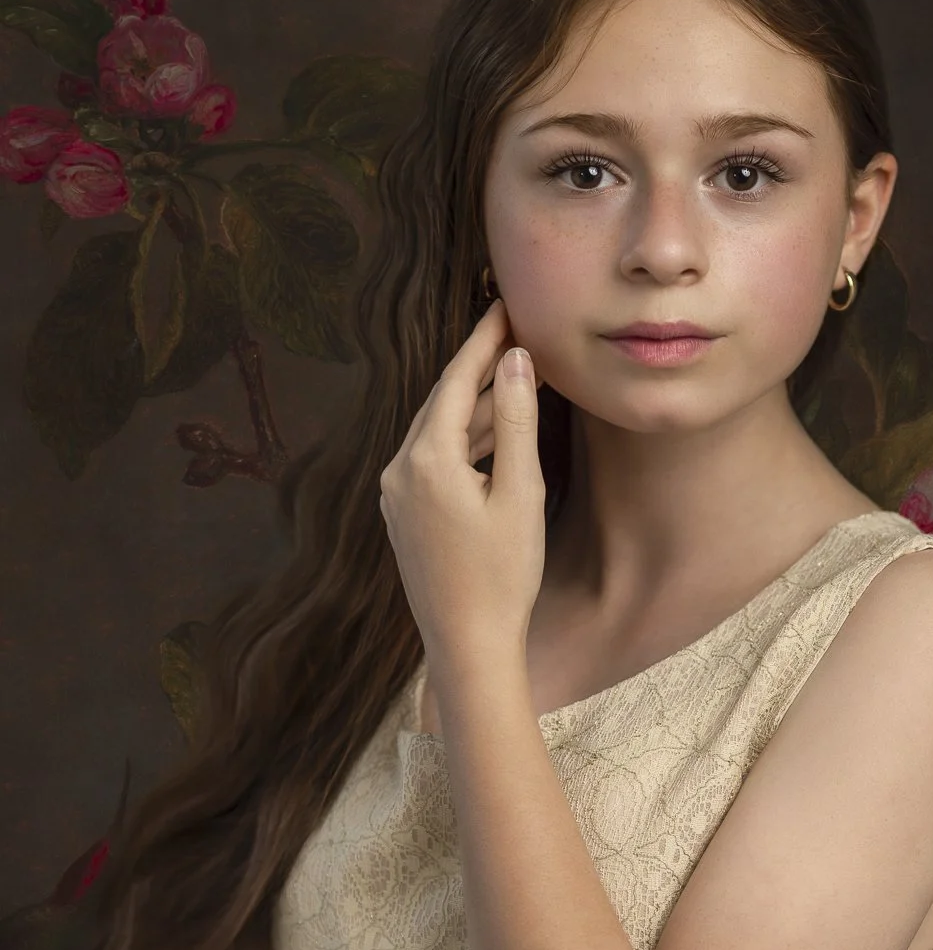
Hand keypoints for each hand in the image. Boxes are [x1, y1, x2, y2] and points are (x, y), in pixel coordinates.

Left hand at [378, 298, 546, 658]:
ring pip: (436, 432)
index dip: (484, 340)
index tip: (507, 306)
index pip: (456, 380)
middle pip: (442, 402)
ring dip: (473, 408)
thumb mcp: (520, 492)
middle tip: (515, 334)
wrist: (468, 642)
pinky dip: (461, 441)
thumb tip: (515, 362)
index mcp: (427, 458)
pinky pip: (431, 460)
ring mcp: (396, 494)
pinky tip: (490, 437)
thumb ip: (514, 421)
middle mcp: (400, 469)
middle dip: (478, 368)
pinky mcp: (402, 515)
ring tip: (512, 381)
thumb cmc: (502, 575)